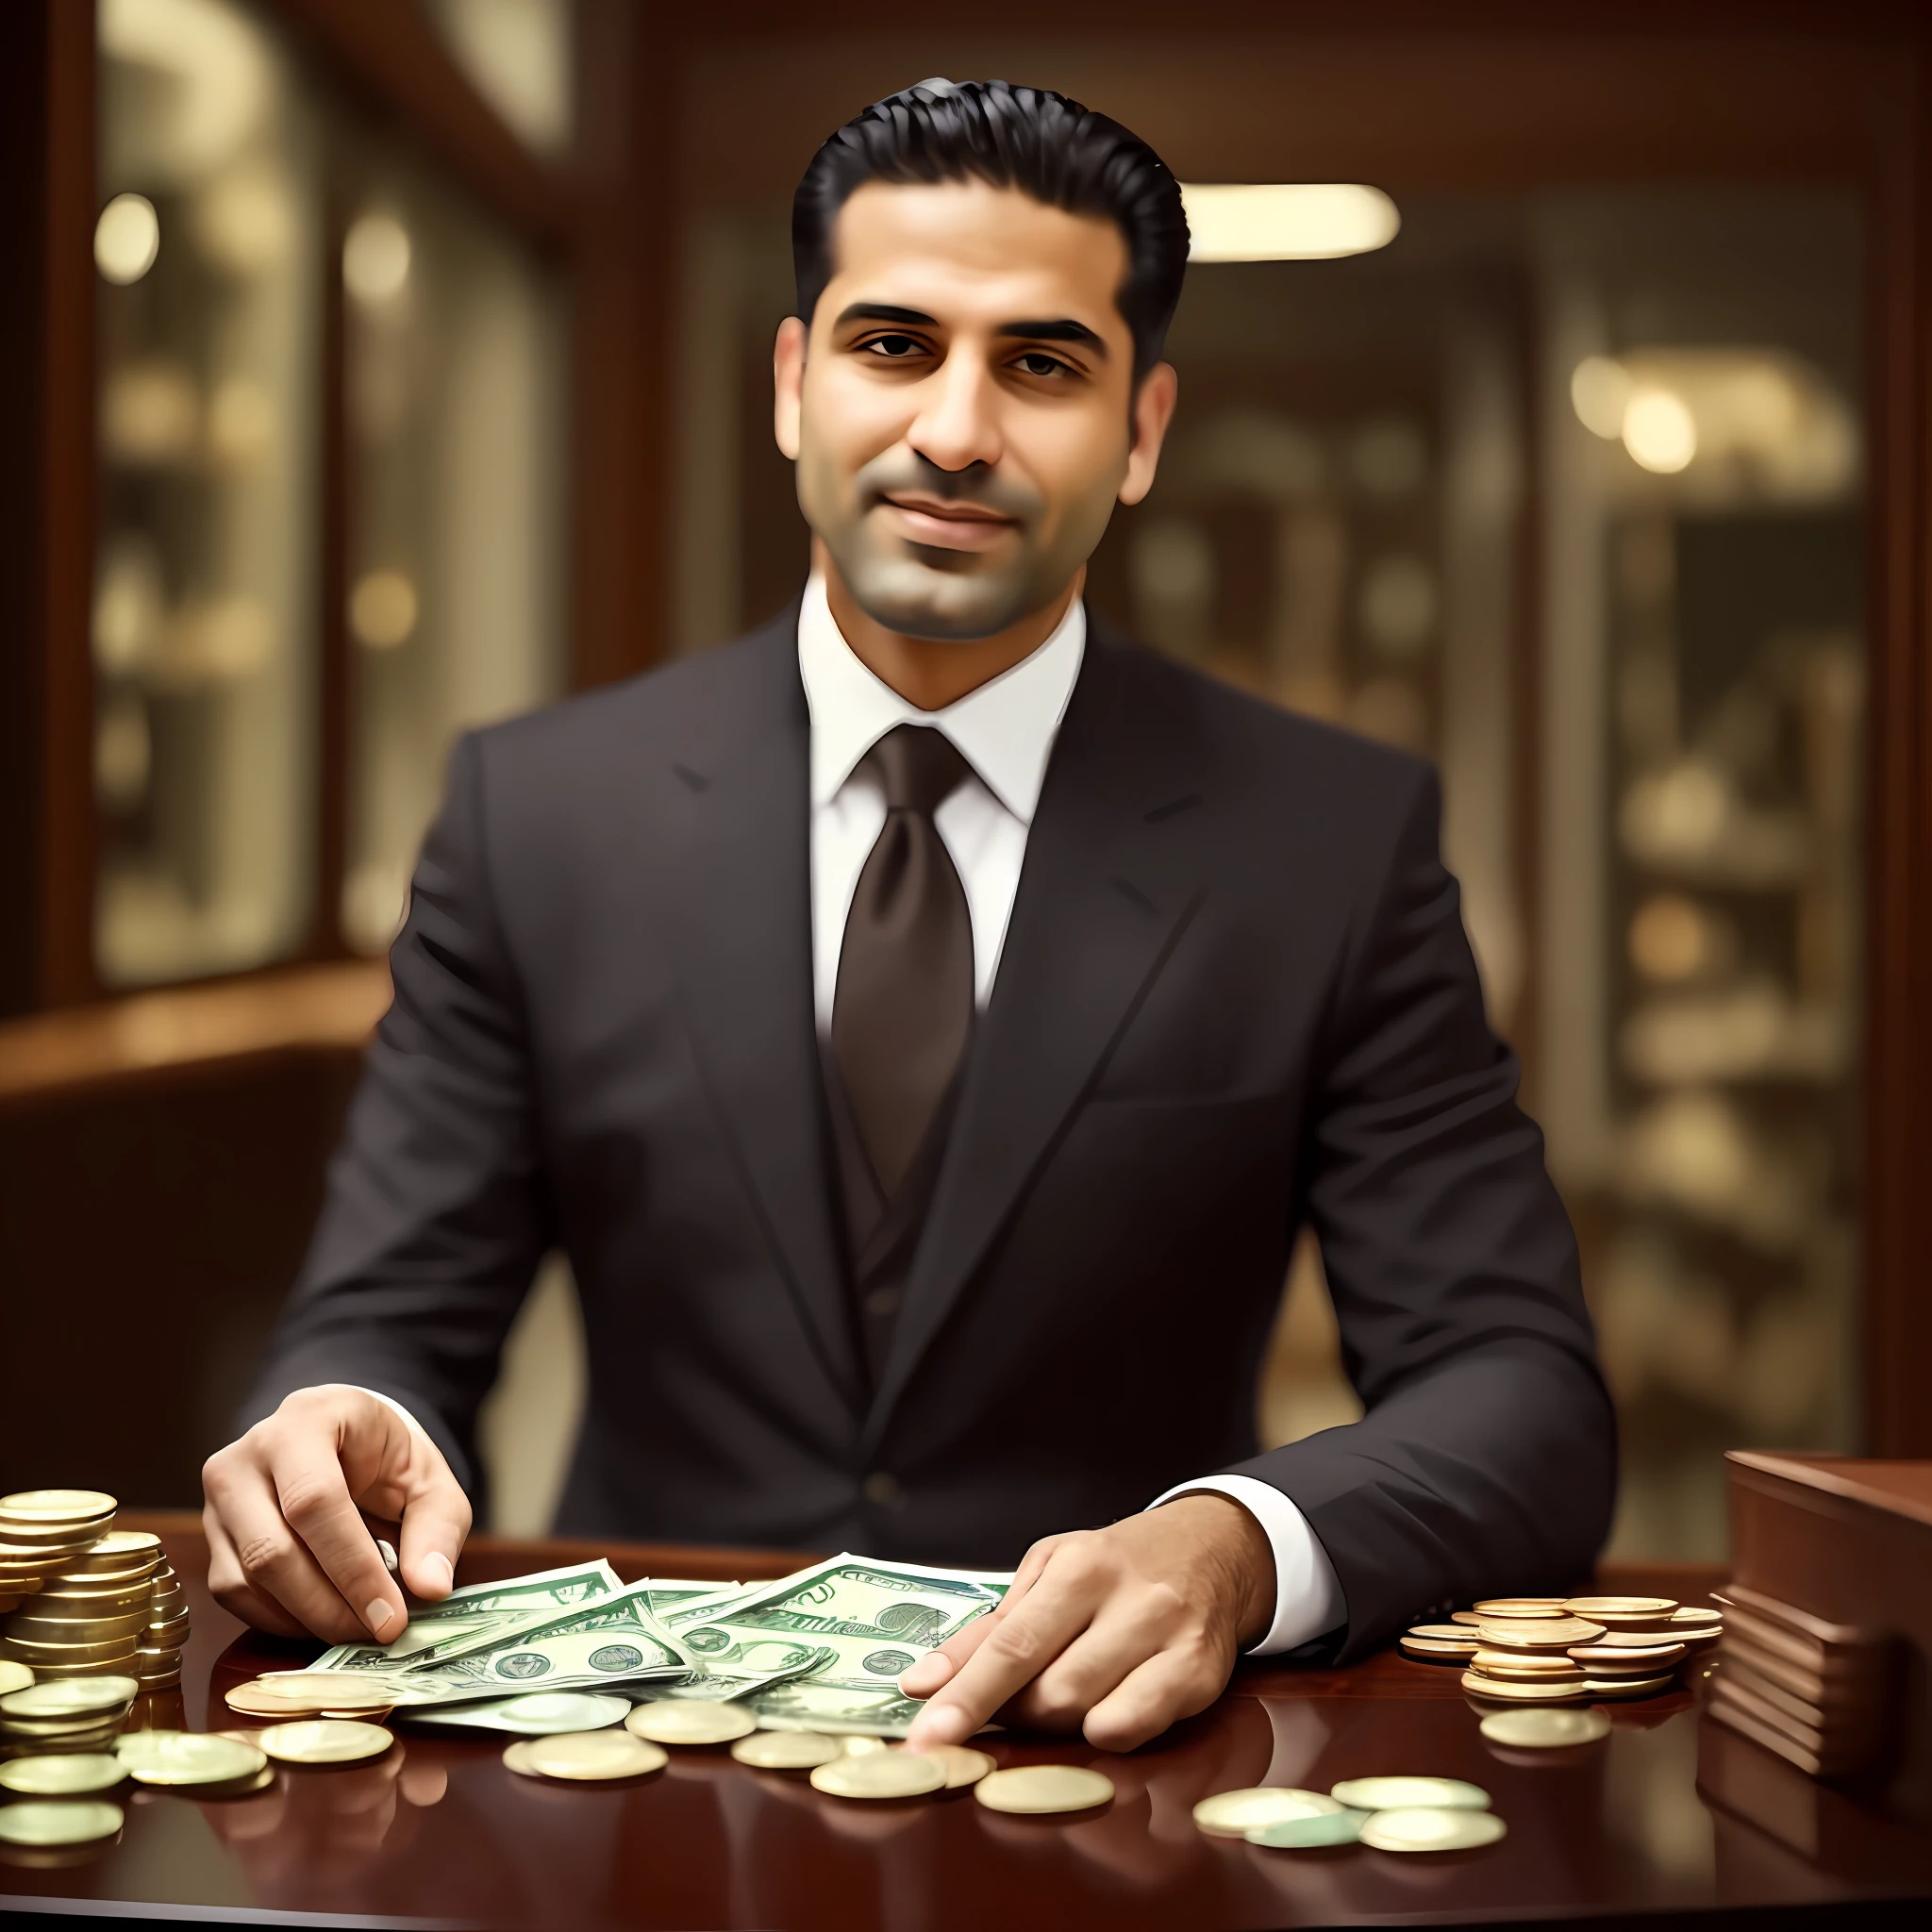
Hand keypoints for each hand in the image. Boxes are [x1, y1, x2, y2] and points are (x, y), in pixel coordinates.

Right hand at [202, 1385, 469, 1642]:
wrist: (345, 1444)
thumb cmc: (388, 1459)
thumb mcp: (430, 1481)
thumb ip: (437, 1530)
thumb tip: (430, 1588)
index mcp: (309, 1419)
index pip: (314, 1501)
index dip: (353, 1567)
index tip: (392, 1616)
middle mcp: (250, 1452)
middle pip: (272, 1548)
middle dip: (330, 1605)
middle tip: (379, 1632)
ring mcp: (221, 1495)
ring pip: (247, 1579)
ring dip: (307, 1618)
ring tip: (359, 1626)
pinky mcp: (212, 1535)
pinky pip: (234, 1594)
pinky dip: (281, 1619)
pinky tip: (324, 1618)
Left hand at [900, 1493, 1273, 1753]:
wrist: (1213, 1548)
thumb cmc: (1114, 1566)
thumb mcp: (1047, 1575)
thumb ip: (987, 1632)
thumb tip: (921, 1684)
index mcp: (1079, 1566)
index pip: (1011, 1644)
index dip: (966, 1696)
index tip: (928, 1736)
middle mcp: (1129, 1597)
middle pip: (1048, 1692)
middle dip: (1016, 1713)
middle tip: (1012, 1702)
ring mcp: (1170, 1636)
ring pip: (1087, 1714)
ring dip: (1056, 1724)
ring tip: (1057, 1697)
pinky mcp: (1200, 1673)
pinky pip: (1136, 1727)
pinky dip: (1106, 1732)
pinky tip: (1102, 1710)